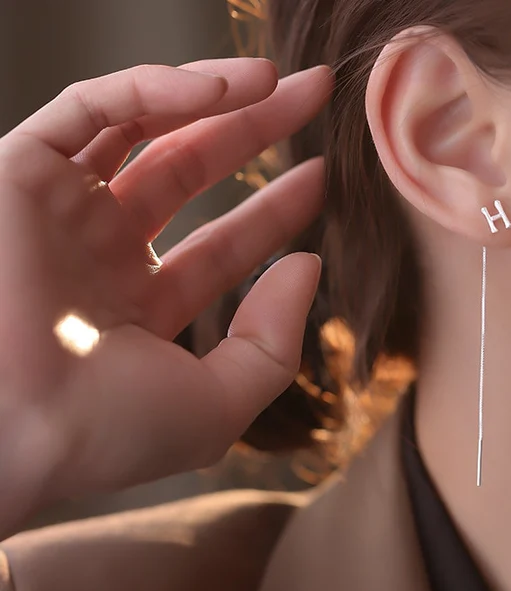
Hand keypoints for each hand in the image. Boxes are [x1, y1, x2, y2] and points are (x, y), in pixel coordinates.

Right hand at [0, 59, 332, 527]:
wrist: (7, 429)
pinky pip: (93, 109)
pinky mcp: (20, 172)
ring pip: (145, 130)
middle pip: (190, 173)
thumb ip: (273, 342)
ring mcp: (61, 212)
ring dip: (215, 99)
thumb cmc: (110, 431)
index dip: (272, 210)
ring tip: (281, 80)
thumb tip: (308, 266)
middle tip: (312, 99)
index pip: (220, 245)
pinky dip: (157, 90)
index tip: (320, 178)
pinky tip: (228, 88)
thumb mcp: (217, 404)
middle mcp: (101, 255)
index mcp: (142, 308)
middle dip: (253, 133)